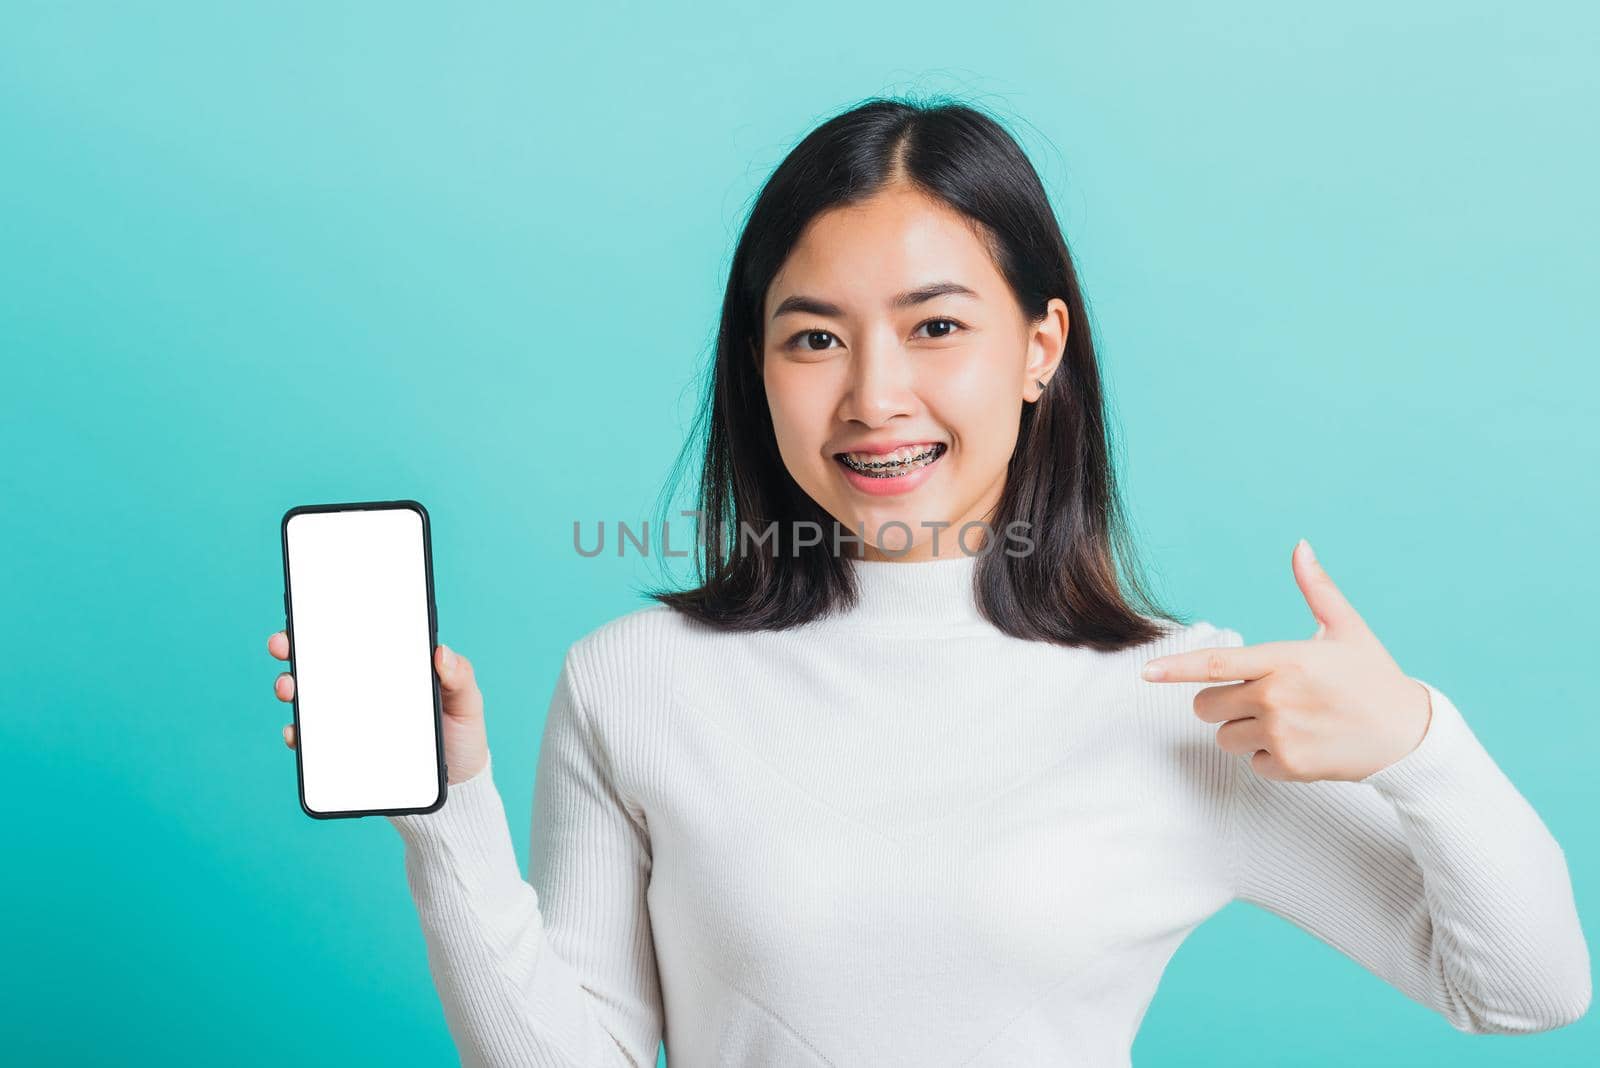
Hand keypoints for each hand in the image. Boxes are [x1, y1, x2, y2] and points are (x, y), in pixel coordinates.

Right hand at [267, 631, 490, 784]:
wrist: (455, 790)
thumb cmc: (462, 738)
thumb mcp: (468, 704)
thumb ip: (460, 676)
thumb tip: (440, 651)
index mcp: (392, 671)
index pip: (357, 640)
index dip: (330, 623)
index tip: (311, 612)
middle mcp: (365, 692)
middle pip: (323, 665)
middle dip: (295, 649)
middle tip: (284, 644)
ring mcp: (351, 721)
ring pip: (310, 699)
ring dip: (290, 687)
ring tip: (289, 687)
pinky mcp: (344, 752)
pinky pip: (312, 741)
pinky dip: (298, 734)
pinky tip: (296, 731)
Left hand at [1139, 539, 1432, 782]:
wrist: (1408, 736)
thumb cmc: (1372, 677)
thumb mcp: (1345, 628)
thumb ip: (1316, 588)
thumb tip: (1300, 545)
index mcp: (1283, 660)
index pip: (1214, 665)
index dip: (1174, 669)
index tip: (1146, 672)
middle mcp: (1276, 697)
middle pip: (1206, 705)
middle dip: (1221, 702)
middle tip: (1260, 699)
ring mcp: (1281, 734)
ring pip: (1224, 737)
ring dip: (1243, 731)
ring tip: (1287, 722)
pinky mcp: (1288, 766)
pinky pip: (1250, 762)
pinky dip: (1267, 757)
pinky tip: (1300, 744)